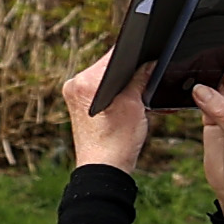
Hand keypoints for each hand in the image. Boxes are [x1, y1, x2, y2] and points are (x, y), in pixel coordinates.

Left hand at [55, 52, 151, 175]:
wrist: (103, 168)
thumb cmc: (116, 142)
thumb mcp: (135, 105)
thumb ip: (140, 78)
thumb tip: (149, 63)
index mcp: (85, 82)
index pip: (113, 56)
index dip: (135, 55)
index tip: (149, 57)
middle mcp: (74, 85)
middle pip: (108, 66)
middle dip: (128, 71)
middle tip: (145, 82)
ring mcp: (73, 95)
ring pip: (104, 78)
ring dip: (121, 83)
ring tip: (133, 98)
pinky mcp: (77, 104)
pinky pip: (99, 89)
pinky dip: (113, 93)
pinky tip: (124, 104)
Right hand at [189, 39, 223, 217]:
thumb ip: (222, 110)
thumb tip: (200, 88)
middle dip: (220, 54)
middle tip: (200, 38)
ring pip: (217, 80)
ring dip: (205, 70)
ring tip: (189, 53)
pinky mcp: (214, 119)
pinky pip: (203, 96)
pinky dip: (194, 87)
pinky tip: (183, 77)